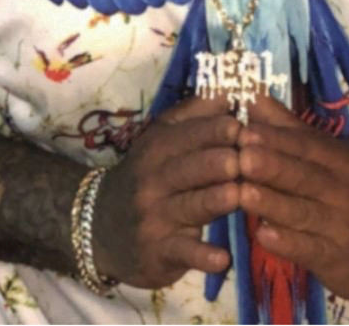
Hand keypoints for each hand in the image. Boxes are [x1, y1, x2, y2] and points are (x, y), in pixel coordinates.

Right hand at [94, 95, 240, 289]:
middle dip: (220, 162)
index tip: (245, 126)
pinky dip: (203, 257)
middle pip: (192, 168)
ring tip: (238, 196)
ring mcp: (156, 218)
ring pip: (191, 206)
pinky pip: (184, 253)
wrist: (100, 227)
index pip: (191, 134)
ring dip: (215, 200)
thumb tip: (230, 87)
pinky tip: (223, 260)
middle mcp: (154, 180)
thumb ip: (196, 113)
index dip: (218, 130)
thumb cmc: (148, 175)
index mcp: (159, 146)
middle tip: (248, 159)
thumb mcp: (162, 138)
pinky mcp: (160, 253)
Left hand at [237, 96, 348, 300]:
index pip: (309, 147)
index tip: (244, 132)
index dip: (278, 140)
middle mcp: (346, 191)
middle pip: (306, 176)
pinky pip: (311, 250)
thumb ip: (291, 130)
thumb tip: (253, 99)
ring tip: (242, 194)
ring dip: (273, 203)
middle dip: (273, 167)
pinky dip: (287, 243)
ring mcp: (344, 227)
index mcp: (343, 161)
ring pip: (305, 212)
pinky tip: (263, 235)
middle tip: (241, 157)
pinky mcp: (340, 261)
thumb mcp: (334, 158)